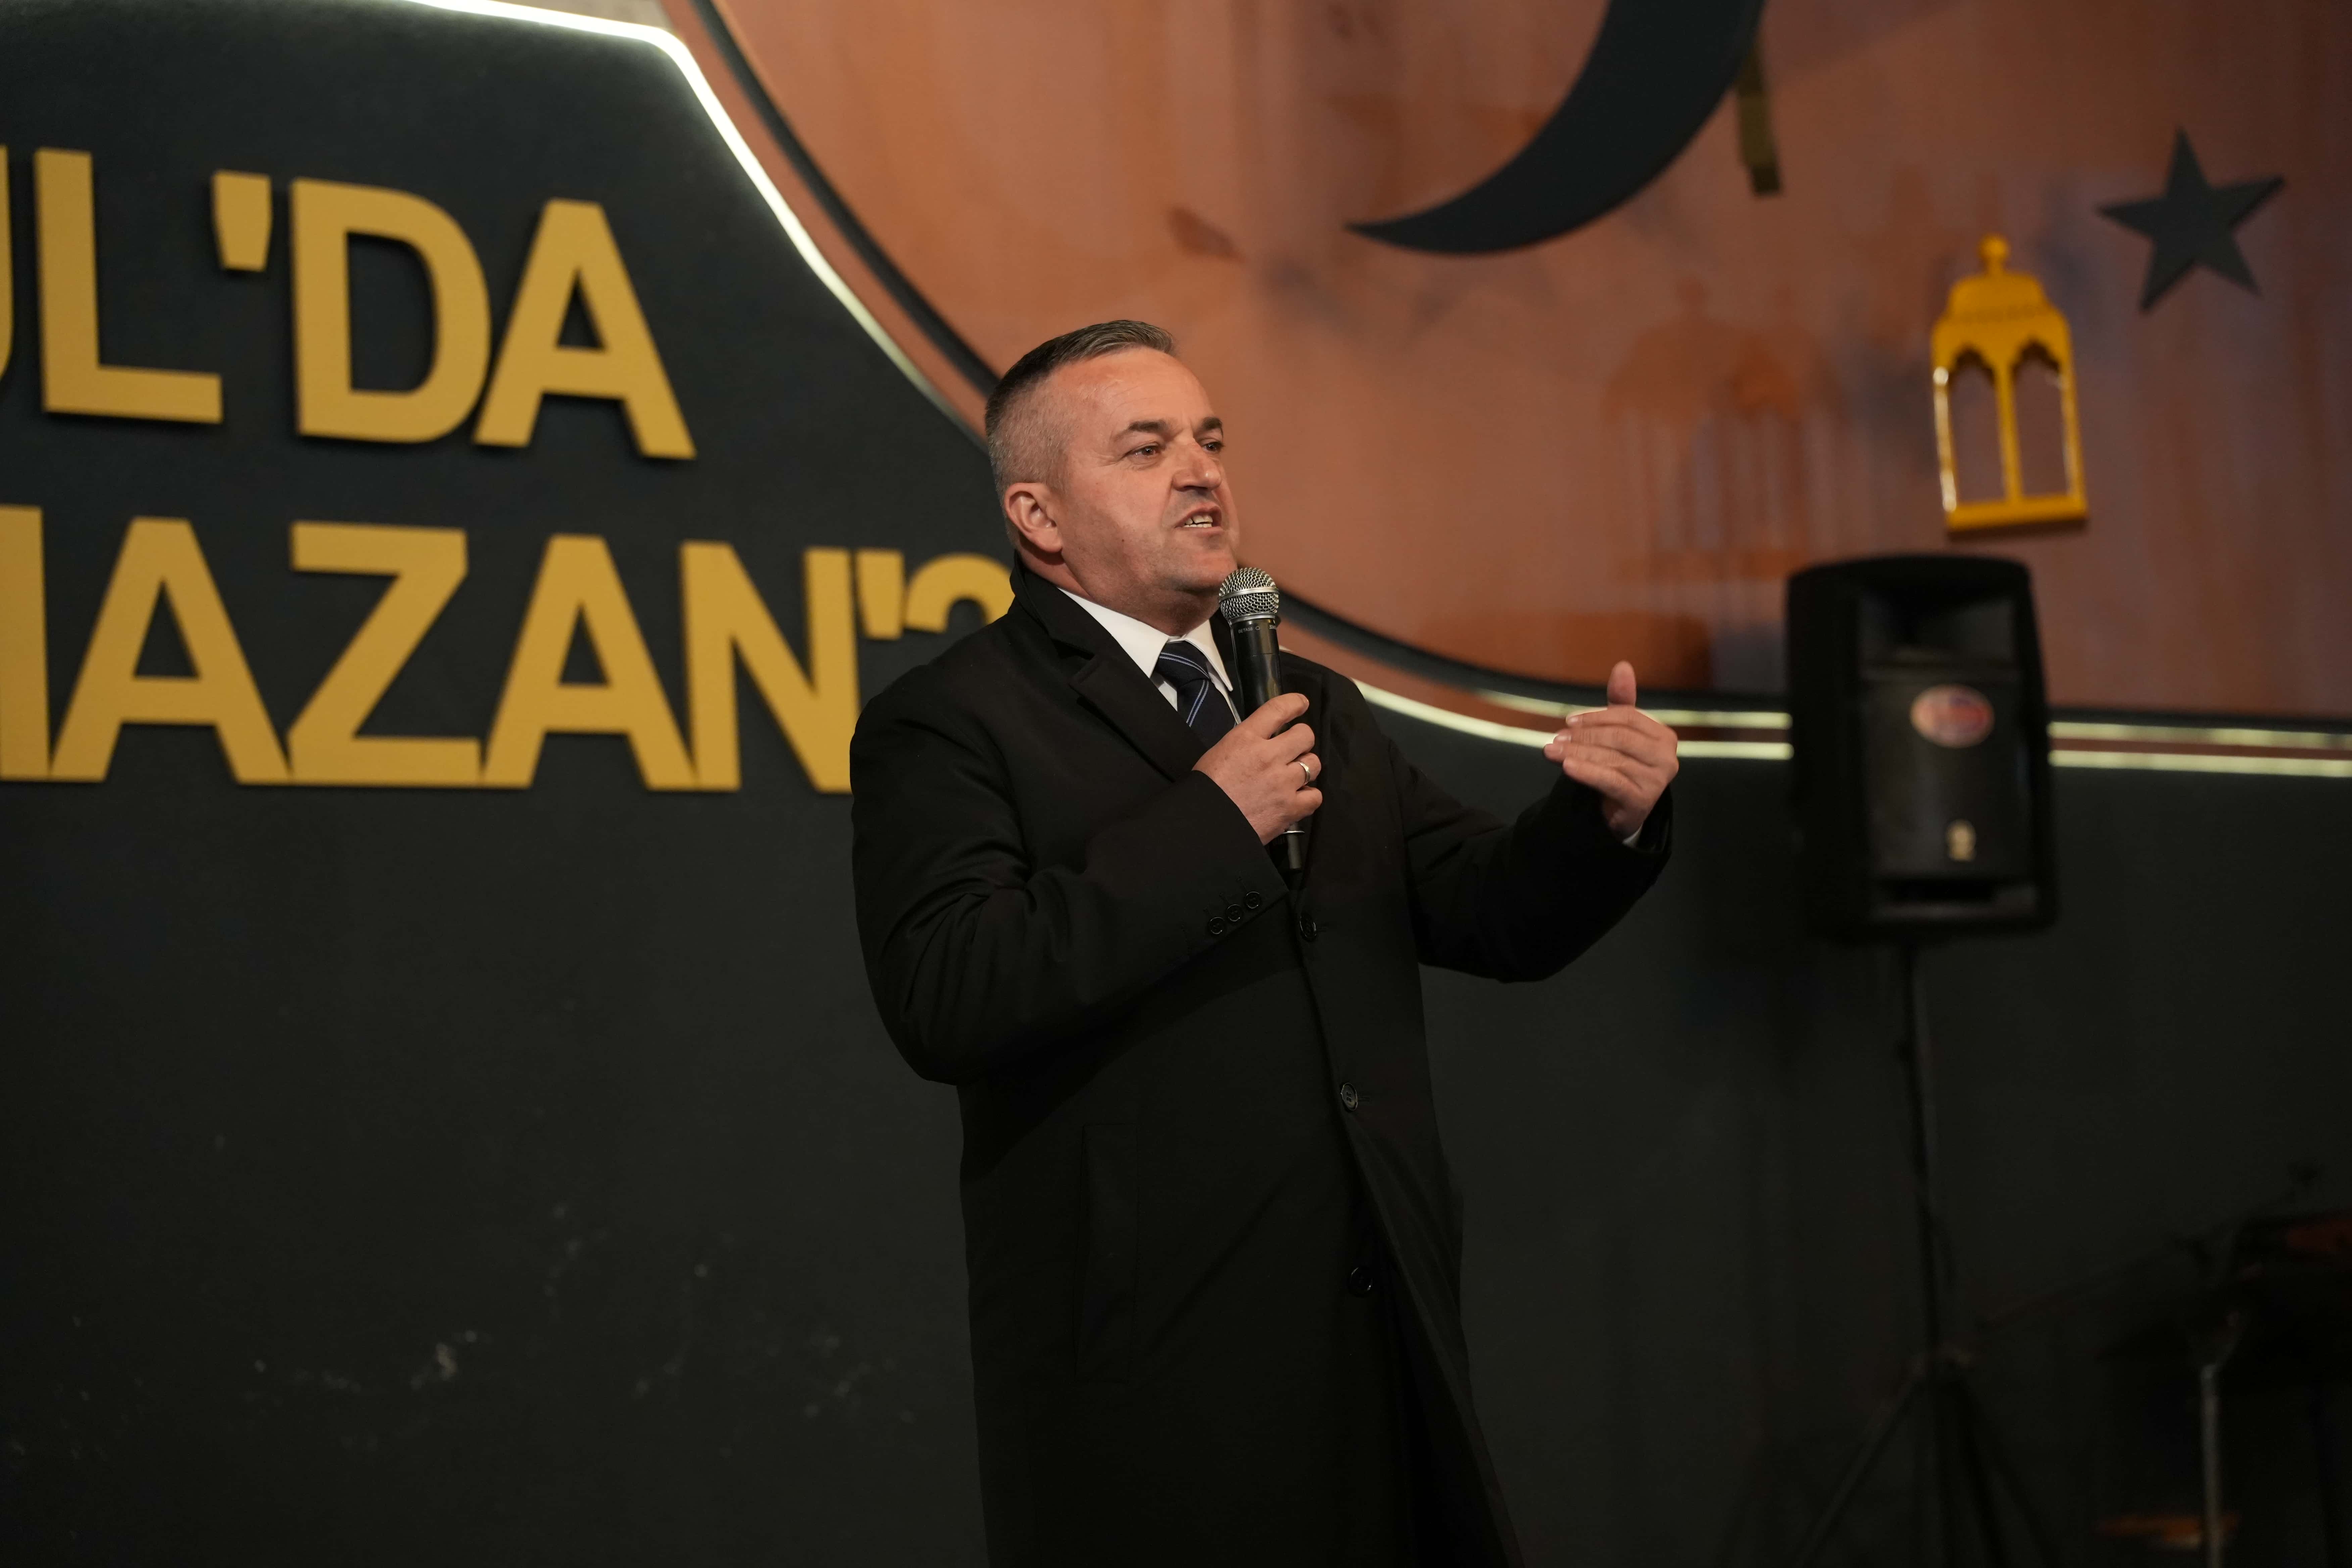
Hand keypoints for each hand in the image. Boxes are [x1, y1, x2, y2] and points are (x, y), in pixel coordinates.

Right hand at [1195, 693, 1321, 843]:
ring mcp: (1283, 783)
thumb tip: (1266, 741)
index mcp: (1246, 739)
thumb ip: (1246, 743)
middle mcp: (1269, 756)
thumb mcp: (1220, 753)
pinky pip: (1315, 795)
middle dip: (1302, 739)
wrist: (1204, 826)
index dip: (1295, 703)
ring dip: (1306, 767)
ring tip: (1294, 775)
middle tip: (1293, 749)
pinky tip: (1296, 797)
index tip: (1302, 703)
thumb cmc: (1207, 790)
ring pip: (1314, 763)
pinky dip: (1308, 796)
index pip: (1278, 709)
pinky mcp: (1290, 808)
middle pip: (1305, 734)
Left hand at [1542, 661, 1677, 840]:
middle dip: (1584, 735)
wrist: (1622, 813)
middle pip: (1619, 737)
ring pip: (1612, 758)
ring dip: (1577, 752)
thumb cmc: (1622, 768)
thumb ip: (1620, 703)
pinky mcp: (1642, 800)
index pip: (1628, 717)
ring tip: (1551, 751)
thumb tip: (1622, 666)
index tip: (1568, 721)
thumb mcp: (1620, 734)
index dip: (1596, 716)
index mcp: (1663, 736)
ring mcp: (1657, 780)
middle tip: (1556, 738)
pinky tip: (1567, 766)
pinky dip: (1587, 772)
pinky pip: (1611, 780)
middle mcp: (1667, 757)